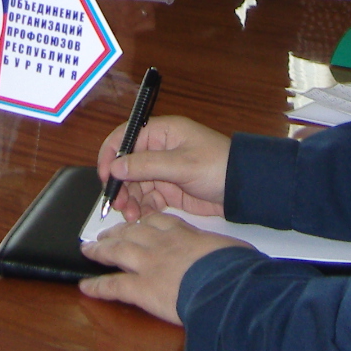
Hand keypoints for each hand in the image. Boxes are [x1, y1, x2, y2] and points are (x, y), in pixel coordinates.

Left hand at [79, 212, 244, 324]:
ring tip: (89, 249)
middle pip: (132, 232)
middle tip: (106, 233)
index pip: (158, 221)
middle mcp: (161, 244)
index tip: (138, 220)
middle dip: (117, 231)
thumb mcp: (232, 248)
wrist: (224, 284)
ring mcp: (148, 264)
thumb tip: (233, 253)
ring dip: (101, 250)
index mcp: (183, 233)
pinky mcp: (141, 289)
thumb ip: (223, 248)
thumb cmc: (233, 266)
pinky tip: (85, 287)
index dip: (144, 221)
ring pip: (118, 252)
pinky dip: (98, 286)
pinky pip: (113, 286)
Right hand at [96, 115, 229, 217]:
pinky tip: (141, 217)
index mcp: (162, 132)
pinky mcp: (170, 189)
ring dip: (130, 200)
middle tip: (119, 204)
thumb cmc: (219, 166)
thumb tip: (115, 166)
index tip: (105, 177)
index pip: (125, 137)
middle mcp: (159, 149)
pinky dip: (142, 208)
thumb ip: (147, 165)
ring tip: (131, 216)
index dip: (111, 155)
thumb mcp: (182, 165)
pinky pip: (148, 198)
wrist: (245, 189)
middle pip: (127, 165)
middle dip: (120, 185)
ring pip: (135, 185)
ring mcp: (164, 170)